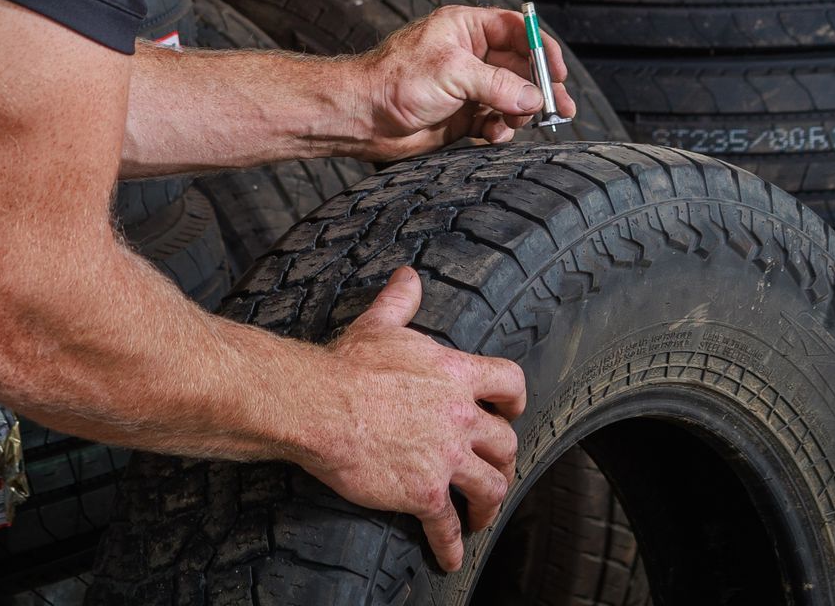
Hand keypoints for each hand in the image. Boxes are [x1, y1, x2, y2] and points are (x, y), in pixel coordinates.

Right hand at [300, 268, 526, 571]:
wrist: (319, 405)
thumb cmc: (346, 365)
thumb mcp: (380, 324)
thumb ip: (401, 300)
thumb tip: (409, 276)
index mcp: (455, 373)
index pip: (509, 383)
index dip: (514, 400)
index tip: (510, 411)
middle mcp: (460, 416)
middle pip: (506, 443)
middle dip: (504, 460)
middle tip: (494, 470)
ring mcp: (445, 456)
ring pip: (491, 486)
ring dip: (490, 504)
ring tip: (481, 516)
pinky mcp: (424, 491)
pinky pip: (448, 525)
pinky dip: (452, 545)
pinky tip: (449, 558)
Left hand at [354, 6, 577, 161]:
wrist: (362, 117)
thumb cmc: (395, 81)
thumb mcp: (453, 74)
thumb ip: (498, 84)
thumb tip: (533, 97)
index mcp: (466, 29)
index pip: (516, 30)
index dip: (542, 48)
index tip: (559, 72)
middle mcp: (470, 55)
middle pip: (520, 67)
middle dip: (539, 88)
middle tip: (560, 108)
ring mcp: (467, 86)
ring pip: (511, 97)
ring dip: (519, 113)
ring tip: (513, 123)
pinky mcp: (462, 115)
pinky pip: (495, 121)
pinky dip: (500, 129)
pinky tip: (493, 135)